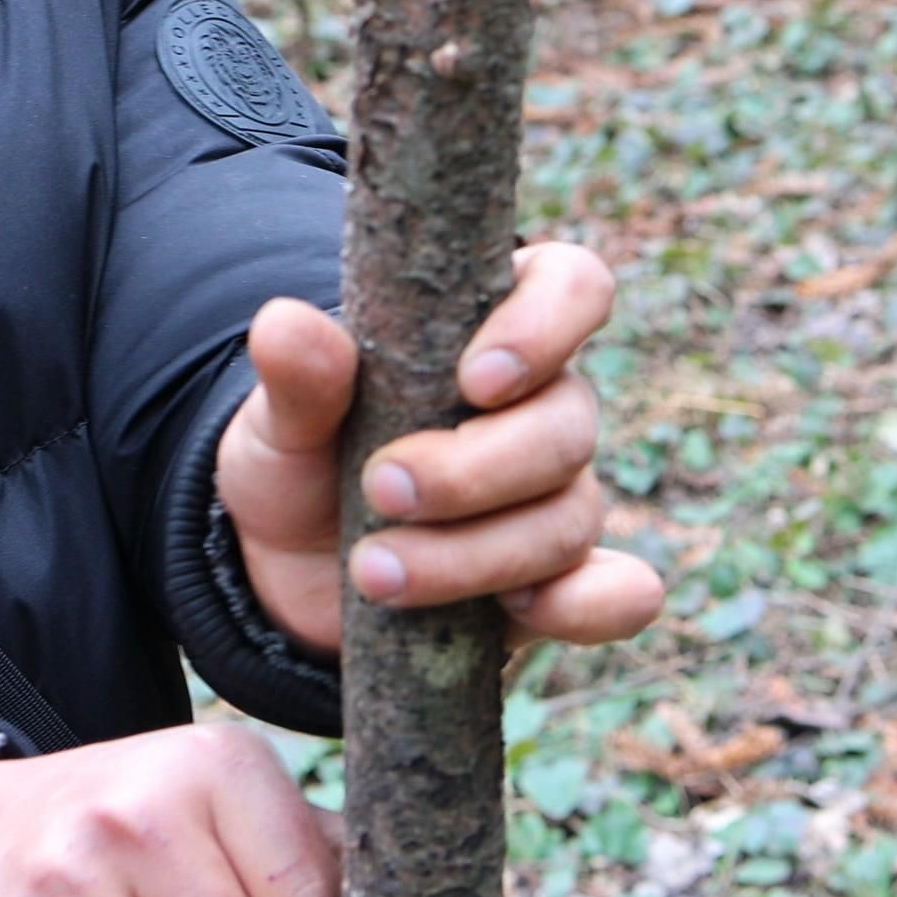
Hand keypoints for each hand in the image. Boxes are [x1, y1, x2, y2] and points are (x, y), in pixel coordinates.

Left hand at [215, 241, 664, 658]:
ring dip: (473, 554)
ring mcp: (553, 501)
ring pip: (568, 519)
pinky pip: (618, 594)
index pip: (571, 286)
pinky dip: (587, 605)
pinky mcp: (556, 585)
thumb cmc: (300, 468)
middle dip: (474, 470)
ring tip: (374, 571)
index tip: (475, 380)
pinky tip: (521, 610)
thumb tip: (285, 323)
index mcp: (488, 333)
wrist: (286, 575)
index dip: (546, 324)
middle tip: (382, 489)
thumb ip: (296, 378)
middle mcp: (540, 411)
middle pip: (567, 424)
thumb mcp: (278, 421)